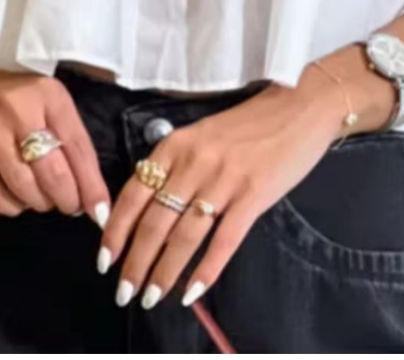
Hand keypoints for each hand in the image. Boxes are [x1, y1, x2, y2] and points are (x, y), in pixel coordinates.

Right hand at [0, 65, 111, 225]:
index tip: (101, 211)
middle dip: (67, 199)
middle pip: (53, 173)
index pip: (78, 146)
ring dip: (40, 203)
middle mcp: (18, 110)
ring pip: (24, 188)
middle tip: (70, 206)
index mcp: (48, 94)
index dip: (92, 184)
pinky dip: (12, 206)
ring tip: (43, 199)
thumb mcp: (47, 101)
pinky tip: (17, 199)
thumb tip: (88, 191)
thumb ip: (67, 136)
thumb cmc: (13, 95)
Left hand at [97, 62, 361, 309]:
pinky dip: (206, 271)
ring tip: (151, 297)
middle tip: (124, 291)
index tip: (105, 259)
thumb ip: (177, 165)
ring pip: (184, 236)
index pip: (133, 194)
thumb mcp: (202, 135)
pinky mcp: (253, 196)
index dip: (116, 231)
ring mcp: (224, 179)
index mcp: (175, 144)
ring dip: (164, 272)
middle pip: (154, 221)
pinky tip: (192, 292)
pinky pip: (223, 241)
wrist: (299, 106)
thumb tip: (149, 208)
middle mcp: (194, 161)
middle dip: (135, 263)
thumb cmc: (250, 123)